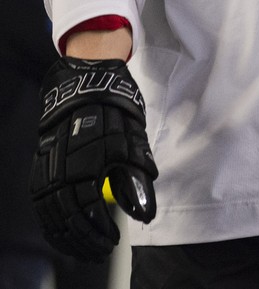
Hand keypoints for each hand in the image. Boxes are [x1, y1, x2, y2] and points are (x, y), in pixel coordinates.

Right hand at [31, 57, 157, 260]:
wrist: (86, 84)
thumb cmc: (115, 112)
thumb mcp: (134, 141)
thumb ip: (137, 178)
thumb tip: (144, 212)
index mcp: (83, 164)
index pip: (87, 210)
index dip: (99, 230)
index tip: (113, 240)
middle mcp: (58, 169)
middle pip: (65, 218)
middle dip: (83, 239)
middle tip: (100, 250)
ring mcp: (45, 168)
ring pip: (49, 214)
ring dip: (65, 236)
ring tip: (83, 249)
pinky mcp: (39, 166)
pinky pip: (40, 203)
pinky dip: (50, 223)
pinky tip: (62, 232)